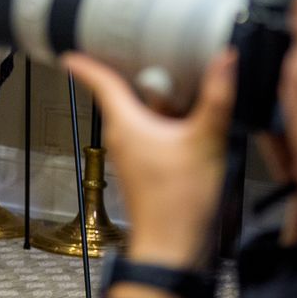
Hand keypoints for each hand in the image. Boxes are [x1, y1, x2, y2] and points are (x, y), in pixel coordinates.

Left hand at [62, 50, 234, 270]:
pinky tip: (197, 125)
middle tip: (168, 55)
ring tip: (197, 89)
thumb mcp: (206, 140)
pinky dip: (173, 124)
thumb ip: (217, 97)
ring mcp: (133, 152)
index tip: (71, 52)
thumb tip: (225, 59)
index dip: (87, 64)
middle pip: (132, 94)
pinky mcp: (147, 166)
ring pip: (148, 115)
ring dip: (168, 103)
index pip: (100, 82)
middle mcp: (123, 135)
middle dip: (150, 77)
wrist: (173, 245)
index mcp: (125, 123)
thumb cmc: (179, 200)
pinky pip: (156, 134)